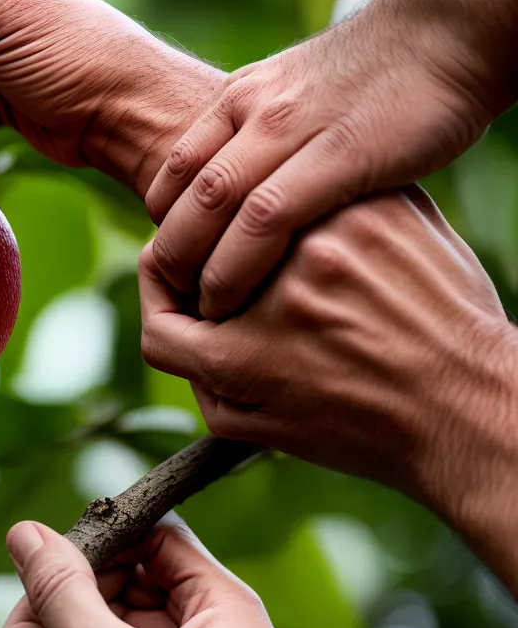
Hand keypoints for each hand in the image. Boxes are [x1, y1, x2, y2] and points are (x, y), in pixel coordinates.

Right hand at [139, 189, 517, 586]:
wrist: (469, 407)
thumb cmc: (366, 427)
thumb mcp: (264, 429)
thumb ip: (204, 381)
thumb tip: (176, 327)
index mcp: (237, 352)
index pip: (159, 305)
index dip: (159, 294)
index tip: (180, 292)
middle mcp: (274, 286)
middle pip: (201, 249)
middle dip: (204, 264)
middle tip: (230, 279)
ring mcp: (328, 239)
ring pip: (258, 215)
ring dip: (257, 235)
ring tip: (290, 264)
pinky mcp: (376, 208)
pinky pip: (318, 198)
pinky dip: (315, 219)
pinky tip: (338, 249)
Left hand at [145, 6, 496, 318]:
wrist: (445, 31)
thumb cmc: (377, 78)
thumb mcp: (296, 93)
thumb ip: (262, 136)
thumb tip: (238, 189)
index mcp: (240, 98)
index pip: (175, 169)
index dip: (165, 222)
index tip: (174, 263)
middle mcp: (255, 110)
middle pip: (188, 192)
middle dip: (172, 252)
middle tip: (176, 298)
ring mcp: (293, 128)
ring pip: (217, 202)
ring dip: (201, 262)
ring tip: (205, 309)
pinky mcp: (338, 152)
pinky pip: (269, 215)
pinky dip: (243, 260)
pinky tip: (244, 296)